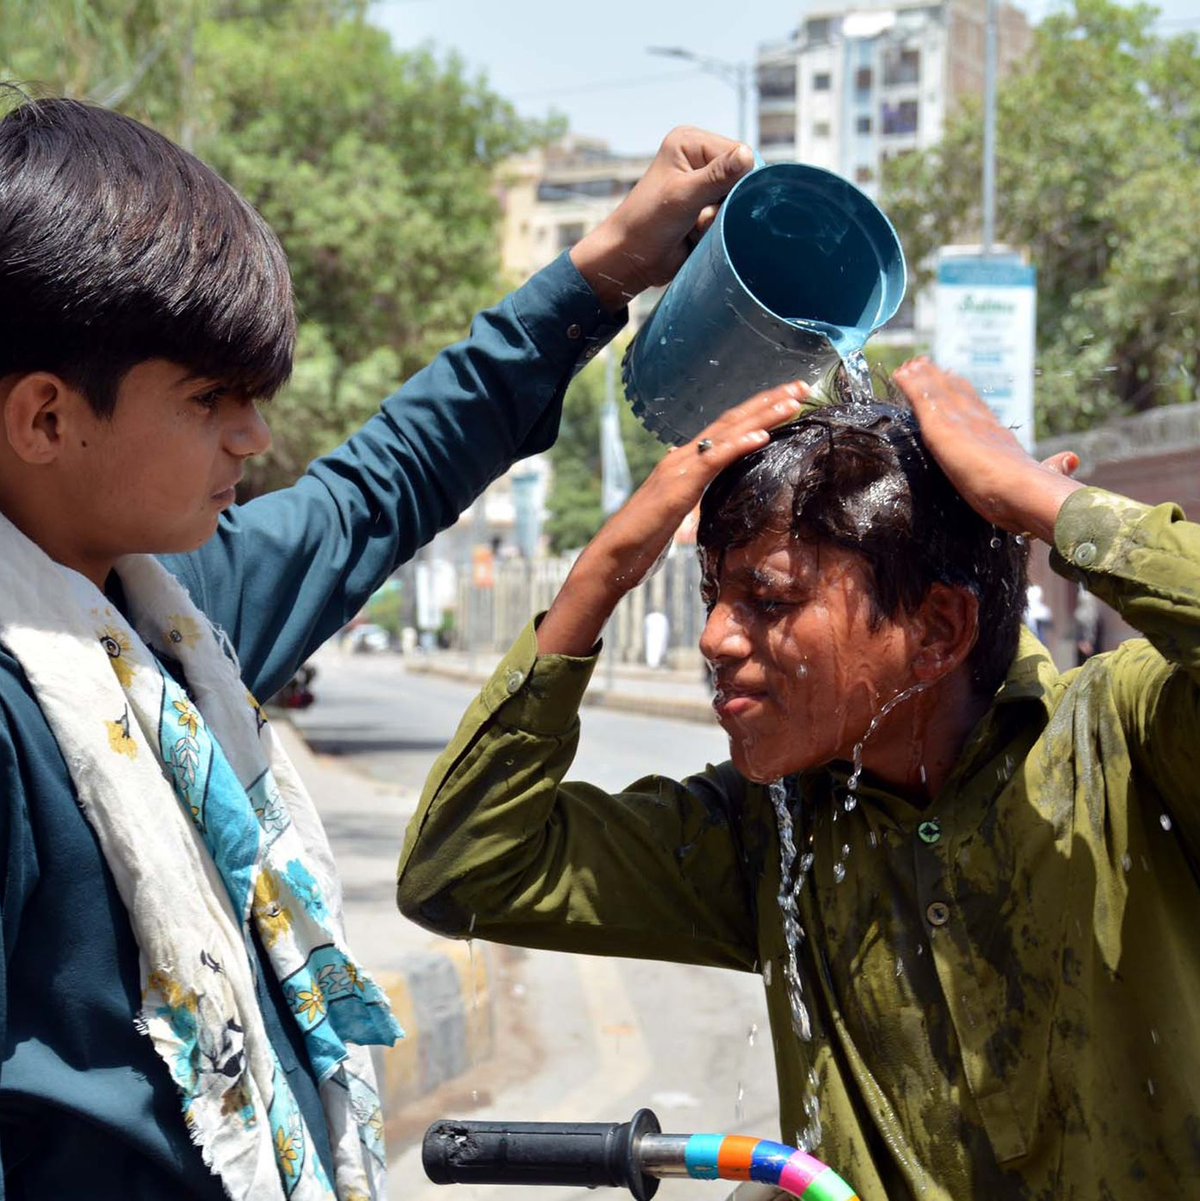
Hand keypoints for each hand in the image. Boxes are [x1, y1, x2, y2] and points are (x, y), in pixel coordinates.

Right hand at [537, 383, 806, 655]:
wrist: (613, 557)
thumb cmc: (642, 539)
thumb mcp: (675, 510)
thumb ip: (689, 491)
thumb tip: (699, 477)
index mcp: (685, 461)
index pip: (728, 428)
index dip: (759, 411)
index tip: (790, 398)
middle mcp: (683, 456)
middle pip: (733, 420)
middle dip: (770, 401)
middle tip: (803, 385)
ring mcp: (680, 467)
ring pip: (727, 432)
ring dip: (763, 415)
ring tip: (793, 400)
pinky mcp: (679, 486)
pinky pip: (714, 460)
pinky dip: (740, 445)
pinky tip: (763, 436)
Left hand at [569, 126, 753, 311]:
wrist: (630, 260)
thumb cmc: (646, 223)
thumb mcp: (684, 195)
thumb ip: (717, 176)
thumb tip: (748, 155)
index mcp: (690, 142)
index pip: (738, 152)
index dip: (739, 178)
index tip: (721, 200)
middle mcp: (697, 159)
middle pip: (740, 178)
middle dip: (727, 202)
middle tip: (702, 216)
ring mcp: (702, 186)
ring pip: (736, 201)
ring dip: (720, 219)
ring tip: (695, 226)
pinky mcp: (704, 210)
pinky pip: (727, 218)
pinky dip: (716, 229)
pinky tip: (695, 234)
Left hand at [892, 357, 1081, 543]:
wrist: (1028, 492)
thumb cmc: (1036, 494)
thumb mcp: (1043, 478)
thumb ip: (1053, 467)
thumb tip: (1072, 459)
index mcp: (1000, 437)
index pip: (978, 410)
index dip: (965, 394)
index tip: (955, 379)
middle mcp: (980, 424)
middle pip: (956, 396)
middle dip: (940, 381)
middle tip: (924, 364)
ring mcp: (961, 423)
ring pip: (937, 393)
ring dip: (922, 378)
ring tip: (909, 364)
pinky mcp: (942, 428)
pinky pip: (921, 401)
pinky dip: (910, 386)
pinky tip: (900, 374)